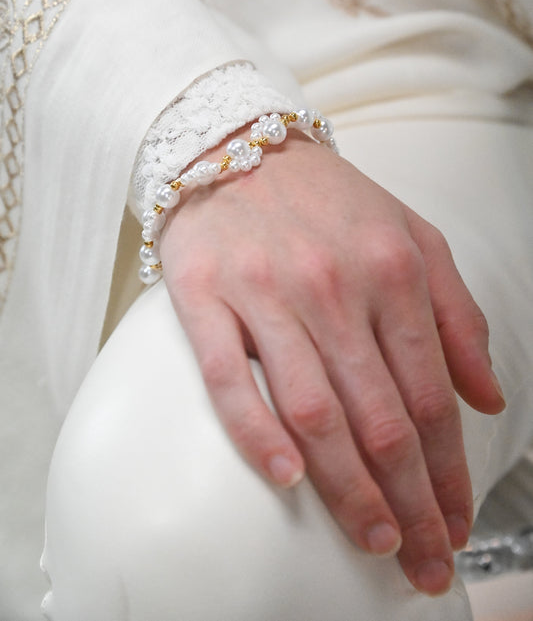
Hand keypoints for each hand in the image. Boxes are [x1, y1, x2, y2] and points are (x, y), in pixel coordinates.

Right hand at [159, 128, 504, 595]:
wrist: (239, 147)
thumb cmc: (330, 201)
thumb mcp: (414, 236)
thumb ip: (457, 314)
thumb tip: (488, 395)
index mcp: (391, 270)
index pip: (431, 395)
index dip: (450, 470)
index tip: (456, 522)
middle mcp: (333, 285)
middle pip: (381, 417)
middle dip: (410, 502)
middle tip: (425, 560)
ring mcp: (266, 293)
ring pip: (314, 410)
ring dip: (348, 488)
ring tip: (374, 540)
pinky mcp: (205, 297)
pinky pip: (229, 379)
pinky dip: (256, 434)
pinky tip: (287, 480)